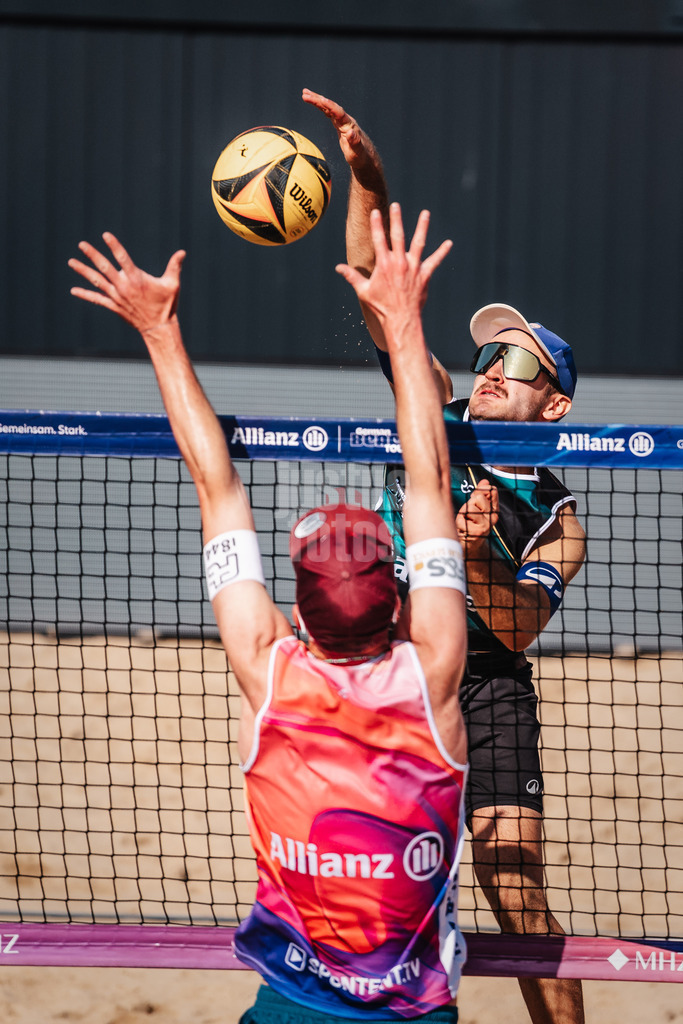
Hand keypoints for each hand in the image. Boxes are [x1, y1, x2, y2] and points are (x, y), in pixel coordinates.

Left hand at [69, 233, 185, 334]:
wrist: (158, 328)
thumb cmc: (167, 305)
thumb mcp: (172, 284)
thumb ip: (174, 267)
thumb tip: (182, 252)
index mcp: (136, 279)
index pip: (122, 258)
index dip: (114, 246)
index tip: (105, 235)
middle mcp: (123, 286)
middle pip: (104, 267)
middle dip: (92, 255)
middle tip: (81, 244)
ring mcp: (117, 297)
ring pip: (97, 281)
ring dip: (83, 271)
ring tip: (71, 261)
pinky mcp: (114, 307)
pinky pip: (97, 299)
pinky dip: (85, 294)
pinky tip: (73, 290)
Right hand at [302, 88, 378, 173]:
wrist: (366, 156)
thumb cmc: (361, 156)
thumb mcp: (357, 152)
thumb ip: (354, 142)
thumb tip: (350, 133)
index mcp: (349, 125)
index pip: (338, 112)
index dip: (329, 105)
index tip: (321, 99)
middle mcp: (345, 120)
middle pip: (331, 106)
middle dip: (318, 100)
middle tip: (304, 94)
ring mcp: (342, 121)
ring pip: (328, 107)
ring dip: (317, 100)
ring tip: (305, 93)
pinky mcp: (339, 124)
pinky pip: (328, 112)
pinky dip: (321, 106)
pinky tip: (314, 102)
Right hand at [336, 204, 451, 323]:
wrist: (401, 319)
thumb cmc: (381, 307)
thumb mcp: (364, 291)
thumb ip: (352, 276)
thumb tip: (338, 268)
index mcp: (384, 264)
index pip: (378, 239)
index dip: (376, 224)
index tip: (375, 212)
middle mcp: (399, 262)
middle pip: (398, 235)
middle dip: (396, 219)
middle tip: (396, 205)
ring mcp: (413, 267)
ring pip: (419, 243)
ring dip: (422, 227)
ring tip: (425, 213)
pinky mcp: (424, 275)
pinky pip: (435, 261)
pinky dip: (442, 252)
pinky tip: (449, 243)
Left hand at [456, 480, 498, 545]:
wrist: (468, 547)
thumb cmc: (470, 525)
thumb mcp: (475, 508)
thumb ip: (479, 495)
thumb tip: (485, 481)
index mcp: (494, 510)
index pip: (492, 491)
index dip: (481, 490)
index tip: (476, 497)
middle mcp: (493, 518)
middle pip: (478, 497)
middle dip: (469, 504)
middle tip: (469, 515)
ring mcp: (486, 525)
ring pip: (469, 507)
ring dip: (463, 514)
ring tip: (465, 522)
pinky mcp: (477, 532)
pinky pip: (462, 519)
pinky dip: (459, 523)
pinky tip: (463, 529)